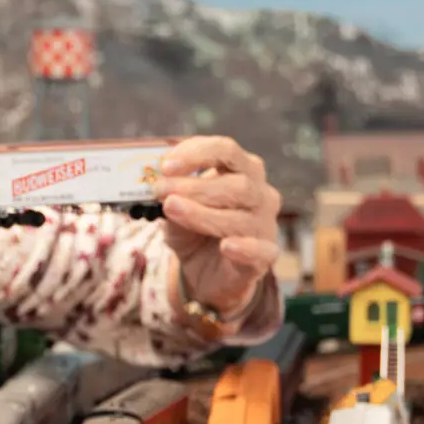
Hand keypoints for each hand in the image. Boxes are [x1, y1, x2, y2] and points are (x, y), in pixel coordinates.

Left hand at [156, 135, 281, 320]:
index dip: (197, 154)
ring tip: (171, 209)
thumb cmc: (194, 231)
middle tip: (160, 190)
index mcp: (242, 171)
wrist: (206, 273)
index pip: (227, 151)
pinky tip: (226, 246)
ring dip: (202, 213)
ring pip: (241, 217)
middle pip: (238, 184)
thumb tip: (159, 187)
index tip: (165, 166)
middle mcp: (260, 194)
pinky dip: (244, 247)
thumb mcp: (176, 210)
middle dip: (194, 186)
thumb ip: (171, 197)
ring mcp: (265, 226)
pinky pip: (261, 250)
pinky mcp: (264, 257)